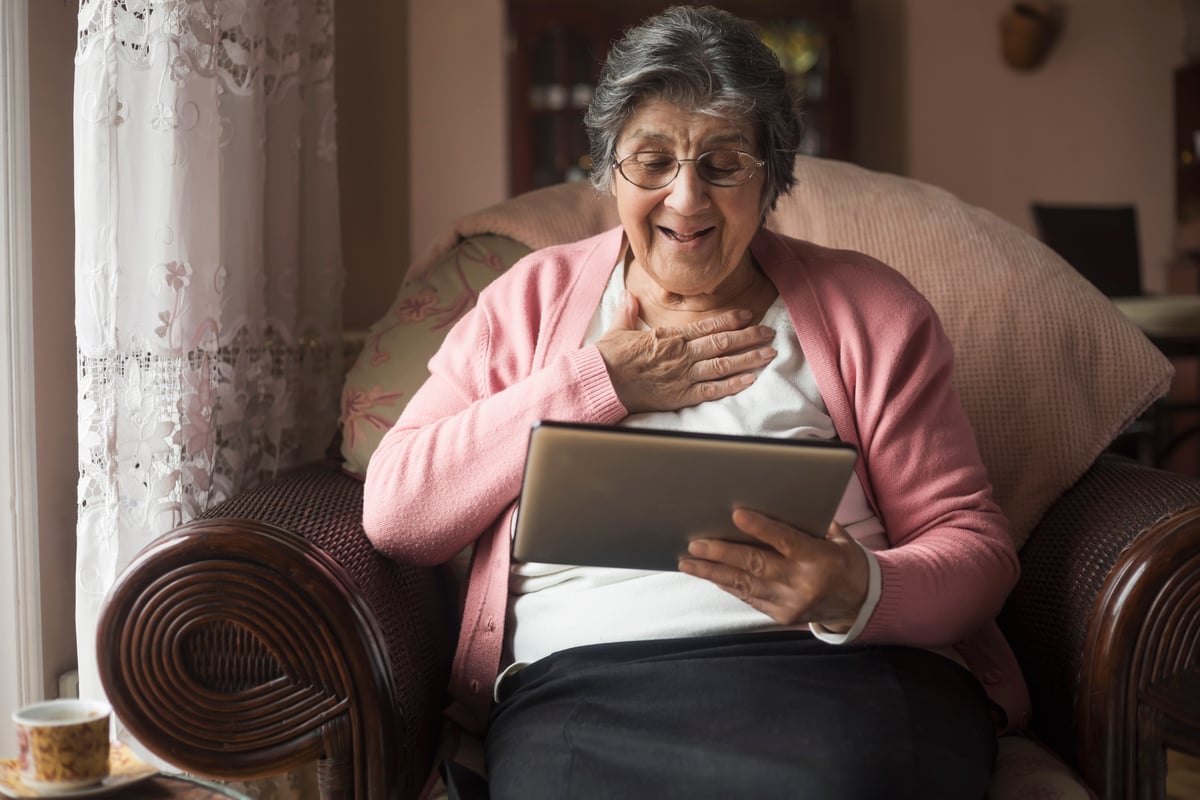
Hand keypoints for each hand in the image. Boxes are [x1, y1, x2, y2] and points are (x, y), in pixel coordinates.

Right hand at [595, 291, 776, 413]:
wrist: (602, 382)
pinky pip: (713, 390)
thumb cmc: (608, 357)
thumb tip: (629, 296)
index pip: (707, 325)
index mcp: (670, 336)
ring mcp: (684, 375)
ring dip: (749, 359)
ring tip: (769, 354)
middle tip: (769, 333)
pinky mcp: (681, 396)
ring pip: (724, 364)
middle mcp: (682, 354)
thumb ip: (628, 312)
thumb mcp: (618, 330)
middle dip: (750, 337)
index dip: (731, 319)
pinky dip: (733, 385)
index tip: (748, 315)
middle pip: (723, 343)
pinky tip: (750, 380)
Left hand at [678, 509, 868, 631]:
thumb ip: (810, 523)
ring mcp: (790, 603)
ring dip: (713, 572)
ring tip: (688, 562)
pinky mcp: (781, 615)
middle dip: (721, 553)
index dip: (760, 528)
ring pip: (744, 585)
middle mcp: (803, 583)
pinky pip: (748, 597)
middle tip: (695, 543)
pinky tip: (708, 574)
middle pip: (756, 565)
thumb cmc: (845, 561)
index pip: (785, 541)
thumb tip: (776, 500)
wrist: (861, 603)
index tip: (736, 514)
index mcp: (820, 558)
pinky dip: (727, 585)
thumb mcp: (838, 538)